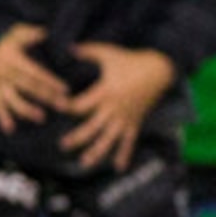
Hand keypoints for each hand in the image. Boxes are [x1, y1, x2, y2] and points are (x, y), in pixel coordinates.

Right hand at [0, 23, 69, 132]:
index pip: (34, 72)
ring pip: (12, 99)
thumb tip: (45, 32)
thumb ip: (31, 34)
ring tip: (41, 118)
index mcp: (13, 58)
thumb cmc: (5, 40)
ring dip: (27, 110)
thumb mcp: (16, 32)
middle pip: (27, 87)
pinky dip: (1, 118)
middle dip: (46, 97)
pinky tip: (9, 129)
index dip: (50, 81)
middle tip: (63, 106)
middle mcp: (3, 72)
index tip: (65, 89)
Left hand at [60, 44, 175, 171]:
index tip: (55, 108)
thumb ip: (87, 51)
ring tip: (84, 163)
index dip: (66, 107)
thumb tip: (68, 48)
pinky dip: (124, 155)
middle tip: (63, 145)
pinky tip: (118, 168)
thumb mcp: (109, 53)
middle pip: (92, 127)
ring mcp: (125, 118)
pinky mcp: (135, 122)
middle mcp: (113, 109)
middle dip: (77, 137)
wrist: (160, 69)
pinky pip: (129, 141)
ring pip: (109, 139)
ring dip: (96, 152)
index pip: (80, 105)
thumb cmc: (132, 60)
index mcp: (105, 92)